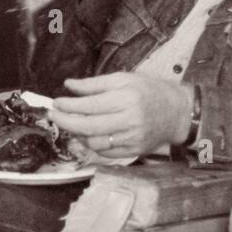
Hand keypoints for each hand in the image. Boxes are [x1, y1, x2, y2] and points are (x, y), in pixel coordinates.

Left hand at [48, 73, 191, 158]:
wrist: (177, 112)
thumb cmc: (150, 91)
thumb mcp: (124, 79)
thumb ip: (95, 84)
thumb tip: (69, 85)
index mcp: (126, 98)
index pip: (89, 105)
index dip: (68, 105)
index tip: (57, 102)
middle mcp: (129, 120)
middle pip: (87, 126)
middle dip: (65, 122)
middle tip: (54, 116)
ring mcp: (131, 138)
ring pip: (94, 142)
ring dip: (78, 134)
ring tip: (73, 124)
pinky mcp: (133, 150)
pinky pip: (105, 152)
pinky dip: (93, 144)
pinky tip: (90, 134)